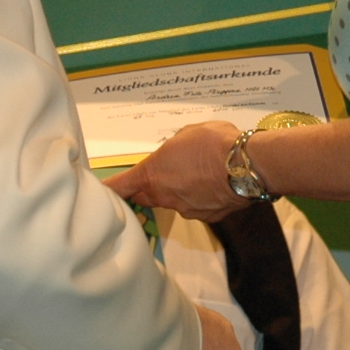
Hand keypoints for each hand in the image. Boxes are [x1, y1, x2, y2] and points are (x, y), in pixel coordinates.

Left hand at [110, 122, 246, 222]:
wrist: (247, 166)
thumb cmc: (214, 143)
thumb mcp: (187, 133)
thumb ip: (174, 147)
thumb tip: (177, 152)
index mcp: (152, 175)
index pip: (120, 187)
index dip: (109, 190)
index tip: (103, 192)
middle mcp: (164, 197)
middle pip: (146, 197)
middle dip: (148, 188)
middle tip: (159, 175)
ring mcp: (186, 210)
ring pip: (176, 201)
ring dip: (182, 190)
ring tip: (200, 172)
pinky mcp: (207, 216)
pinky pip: (198, 206)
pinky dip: (203, 197)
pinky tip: (216, 182)